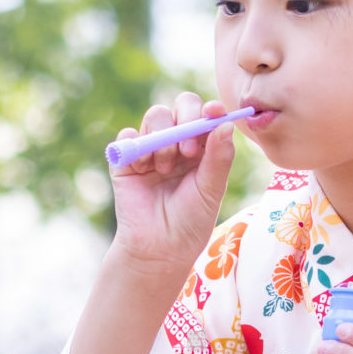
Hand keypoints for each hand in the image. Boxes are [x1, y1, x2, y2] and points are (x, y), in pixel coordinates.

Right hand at [107, 93, 240, 277]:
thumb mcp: (211, 190)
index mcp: (203, 147)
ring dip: (163, 139)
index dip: (211, 109)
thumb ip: (219, 157)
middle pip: (182, 106)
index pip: (207, 116)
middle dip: (186, 118)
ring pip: (155, 115)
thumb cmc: (190, 221)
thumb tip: (225, 123)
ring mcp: (152, 147)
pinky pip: (128, 135)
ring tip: (166, 169)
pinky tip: (143, 168)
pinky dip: (136, 145)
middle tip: (187, 150)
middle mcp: (178, 142)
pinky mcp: (127, 157)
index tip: (214, 112)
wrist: (159, 248)